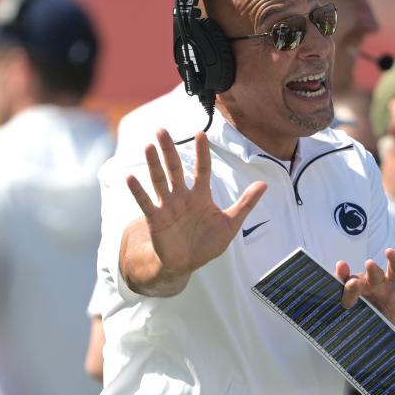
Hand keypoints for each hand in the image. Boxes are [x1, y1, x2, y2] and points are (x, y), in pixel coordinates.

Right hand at [125, 129, 264, 280]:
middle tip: (162, 130)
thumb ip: (246, 203)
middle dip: (169, 150)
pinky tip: (130, 177)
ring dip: (153, 164)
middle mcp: (182, 196)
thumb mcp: (231, 223)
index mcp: (201, 196)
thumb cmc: (208, 243)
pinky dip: (137, 190)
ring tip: (149, 146)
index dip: (202, 153)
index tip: (201, 134)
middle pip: (175, 169)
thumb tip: (264, 184)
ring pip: (159, 180)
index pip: (202, 169)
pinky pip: (145, 202)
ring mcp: (167, 206)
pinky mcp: (155, 219)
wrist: (187, 263)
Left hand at [334, 248, 394, 327]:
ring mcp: (391, 290)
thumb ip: (344, 289)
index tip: (351, 284)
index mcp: (359, 285)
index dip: (352, 283)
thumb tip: (341, 264)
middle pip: (375, 273)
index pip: (354, 280)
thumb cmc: (360, 316)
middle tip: (369, 264)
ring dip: (394, 261)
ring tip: (390, 252)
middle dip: (373, 269)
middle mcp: (375, 284)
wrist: (375, 334)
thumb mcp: (348, 305)